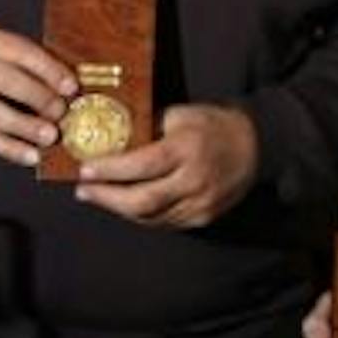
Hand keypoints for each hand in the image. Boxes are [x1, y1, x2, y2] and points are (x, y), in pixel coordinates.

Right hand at [0, 26, 74, 167]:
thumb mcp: (5, 53)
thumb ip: (34, 65)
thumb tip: (72, 88)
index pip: (19, 51)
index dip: (47, 69)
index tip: (71, 87)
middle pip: (2, 78)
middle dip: (36, 96)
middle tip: (61, 112)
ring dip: (23, 125)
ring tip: (49, 137)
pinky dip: (9, 148)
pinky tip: (31, 156)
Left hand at [73, 103, 257, 227]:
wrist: (254, 146)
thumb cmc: (211, 125)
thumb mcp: (179, 114)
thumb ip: (145, 127)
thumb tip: (105, 136)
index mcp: (187, 149)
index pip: (142, 165)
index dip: (110, 170)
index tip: (84, 170)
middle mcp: (195, 180)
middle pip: (142, 201)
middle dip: (107, 198)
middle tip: (83, 190)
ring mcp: (201, 204)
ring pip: (151, 217)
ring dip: (118, 209)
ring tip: (97, 197)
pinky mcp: (203, 218)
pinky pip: (164, 222)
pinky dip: (140, 216)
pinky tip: (123, 205)